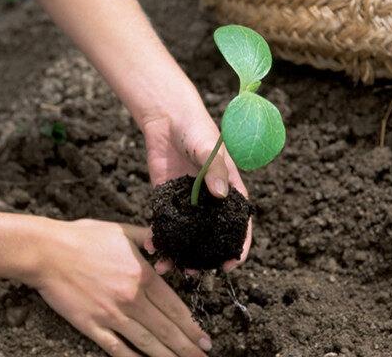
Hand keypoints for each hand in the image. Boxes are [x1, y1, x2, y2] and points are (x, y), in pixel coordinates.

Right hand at [27, 219, 211, 356]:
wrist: (47, 251)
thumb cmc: (84, 238)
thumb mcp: (124, 231)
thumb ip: (150, 238)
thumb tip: (167, 242)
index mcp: (143, 276)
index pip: (176, 307)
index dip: (193, 326)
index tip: (205, 338)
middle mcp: (132, 299)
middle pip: (166, 329)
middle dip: (187, 346)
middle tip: (203, 356)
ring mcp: (112, 315)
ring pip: (147, 343)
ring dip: (167, 356)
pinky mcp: (92, 325)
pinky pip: (117, 348)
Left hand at [141, 112, 251, 273]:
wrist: (167, 118)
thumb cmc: (196, 129)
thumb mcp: (209, 148)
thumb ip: (215, 169)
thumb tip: (220, 194)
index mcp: (229, 190)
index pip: (239, 223)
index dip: (238, 246)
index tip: (231, 265)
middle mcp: (210, 201)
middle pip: (211, 237)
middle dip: (203, 258)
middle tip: (193, 273)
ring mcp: (188, 202)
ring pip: (186, 236)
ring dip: (178, 253)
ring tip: (167, 268)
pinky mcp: (167, 199)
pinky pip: (164, 224)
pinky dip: (159, 237)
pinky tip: (152, 247)